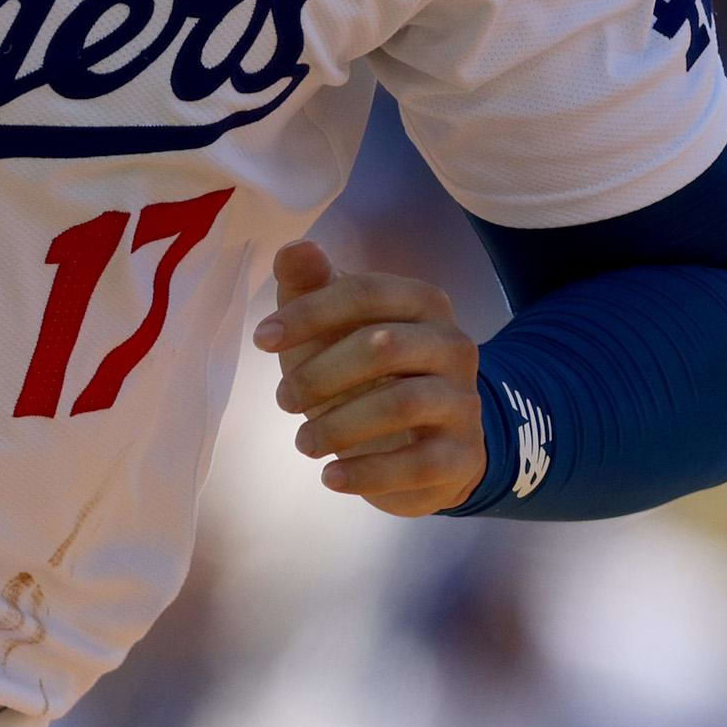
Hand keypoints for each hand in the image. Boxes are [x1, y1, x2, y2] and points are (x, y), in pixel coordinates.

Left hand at [256, 239, 485, 516]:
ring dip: (338, 425)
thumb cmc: (367, 377)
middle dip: (320, 374)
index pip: (364, 293)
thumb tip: (295, 249)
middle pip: (383, 346)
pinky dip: (366, 473)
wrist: (427, 449)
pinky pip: (416, 464)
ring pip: (401, 404)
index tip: (262, 339)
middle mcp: (453, 345)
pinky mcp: (462, 456)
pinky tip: (330, 477)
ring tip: (303, 442)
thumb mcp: (333, 331)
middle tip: (284, 401)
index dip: (310, 312)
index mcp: (423, 303)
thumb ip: (311, 288)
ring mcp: (464, 401)